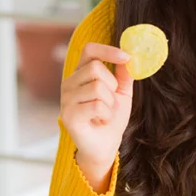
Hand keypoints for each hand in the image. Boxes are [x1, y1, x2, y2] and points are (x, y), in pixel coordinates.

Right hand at [59, 43, 133, 192]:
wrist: (105, 146)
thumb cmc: (111, 118)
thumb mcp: (122, 92)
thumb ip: (124, 74)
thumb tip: (130, 56)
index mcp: (81, 74)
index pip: (89, 50)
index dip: (108, 50)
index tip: (126, 57)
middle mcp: (69, 83)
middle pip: (95, 68)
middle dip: (112, 85)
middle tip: (110, 101)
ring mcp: (66, 99)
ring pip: (97, 87)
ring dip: (110, 103)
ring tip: (105, 113)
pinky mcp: (68, 115)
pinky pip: (96, 105)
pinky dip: (106, 114)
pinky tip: (101, 121)